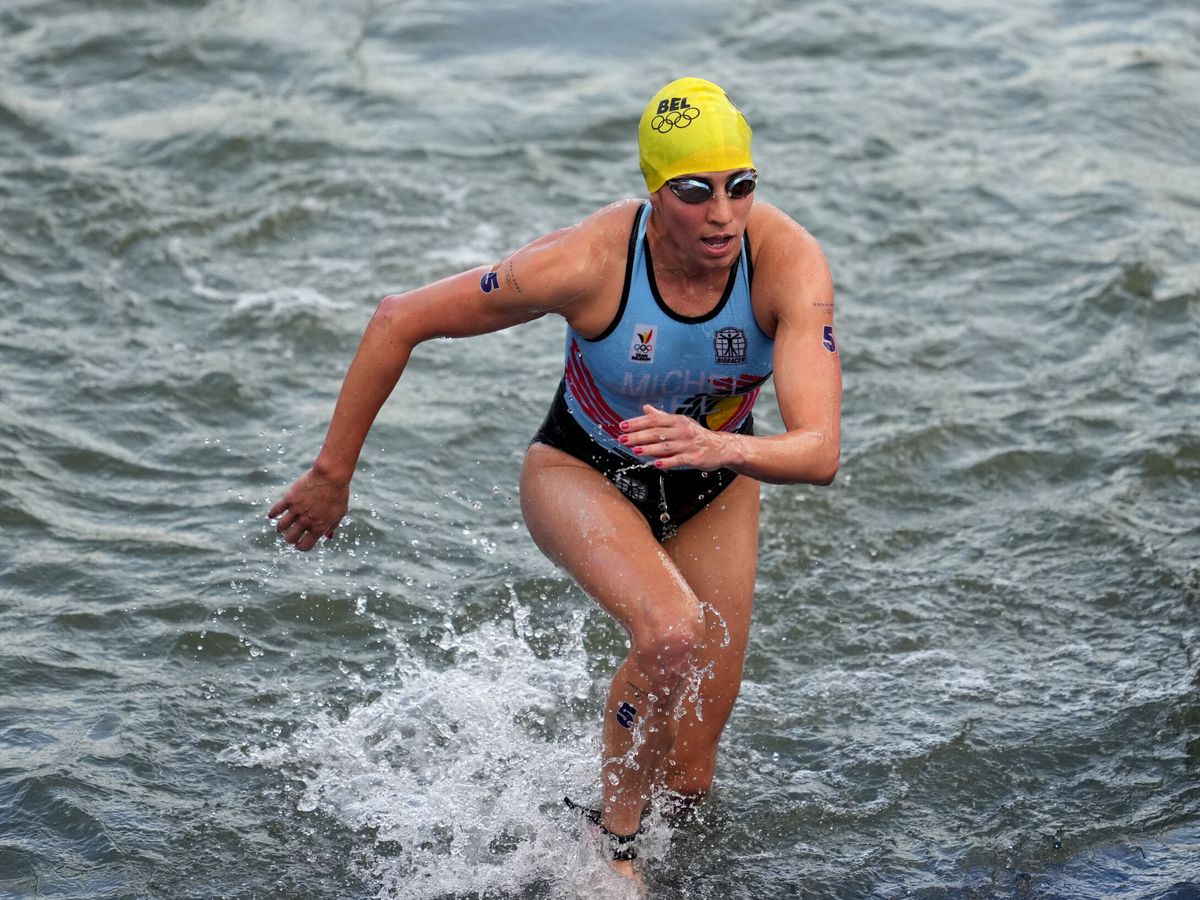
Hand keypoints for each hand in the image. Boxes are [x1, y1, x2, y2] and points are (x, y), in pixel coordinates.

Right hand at [267, 467, 349, 551]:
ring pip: (282, 526)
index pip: (305, 545)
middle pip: (291, 538)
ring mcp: (297, 510)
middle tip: (290, 535)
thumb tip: (328, 536)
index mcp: (319, 527)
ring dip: (281, 528)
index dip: (301, 547)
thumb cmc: (339, 493)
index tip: (299, 545)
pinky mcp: (290, 498)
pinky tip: (272, 515)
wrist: (331, 476)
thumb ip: (333, 525)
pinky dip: (273, 514)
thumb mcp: (340, 512)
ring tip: (281, 527)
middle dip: (290, 539)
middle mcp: (306, 521)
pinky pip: (277, 510)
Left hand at [617, 405, 733, 470]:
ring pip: (665, 447)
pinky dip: (667, 462)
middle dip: (638, 436)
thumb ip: (662, 417)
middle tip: (622, 439)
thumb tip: (645, 408)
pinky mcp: (695, 458)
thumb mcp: (681, 423)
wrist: (721, 448)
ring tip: (634, 450)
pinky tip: (656, 464)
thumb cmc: (696, 435)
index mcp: (678, 421)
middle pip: (657, 433)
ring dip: (649, 449)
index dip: (637, 423)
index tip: (622, 426)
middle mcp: (683, 430)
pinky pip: (678, 460)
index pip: (654, 420)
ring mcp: (689, 444)